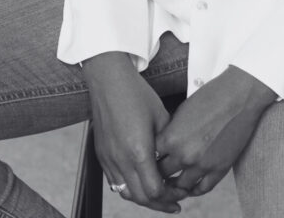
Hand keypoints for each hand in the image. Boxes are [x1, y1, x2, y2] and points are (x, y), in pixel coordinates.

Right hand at [82, 52, 187, 212]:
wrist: (109, 80)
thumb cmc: (136, 93)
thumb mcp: (161, 115)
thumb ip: (168, 142)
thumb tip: (175, 158)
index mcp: (138, 151)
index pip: (154, 190)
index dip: (169, 196)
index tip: (181, 194)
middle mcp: (121, 159)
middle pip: (140, 197)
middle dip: (160, 203)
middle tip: (174, 202)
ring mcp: (109, 159)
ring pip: (126, 192)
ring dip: (144, 198)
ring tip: (159, 196)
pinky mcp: (102, 155)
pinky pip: (115, 181)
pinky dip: (129, 187)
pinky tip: (140, 182)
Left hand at [155, 65, 277, 197]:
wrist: (239, 96)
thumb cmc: (211, 96)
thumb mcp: (182, 111)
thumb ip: (171, 131)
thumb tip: (164, 144)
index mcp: (171, 137)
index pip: (150, 158)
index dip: (149, 158)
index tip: (150, 159)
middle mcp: (184, 154)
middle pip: (162, 175)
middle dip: (159, 174)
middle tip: (159, 174)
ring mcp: (202, 164)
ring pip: (181, 186)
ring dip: (175, 186)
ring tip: (173, 184)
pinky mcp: (219, 169)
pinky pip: (203, 188)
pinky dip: (195, 190)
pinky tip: (192, 186)